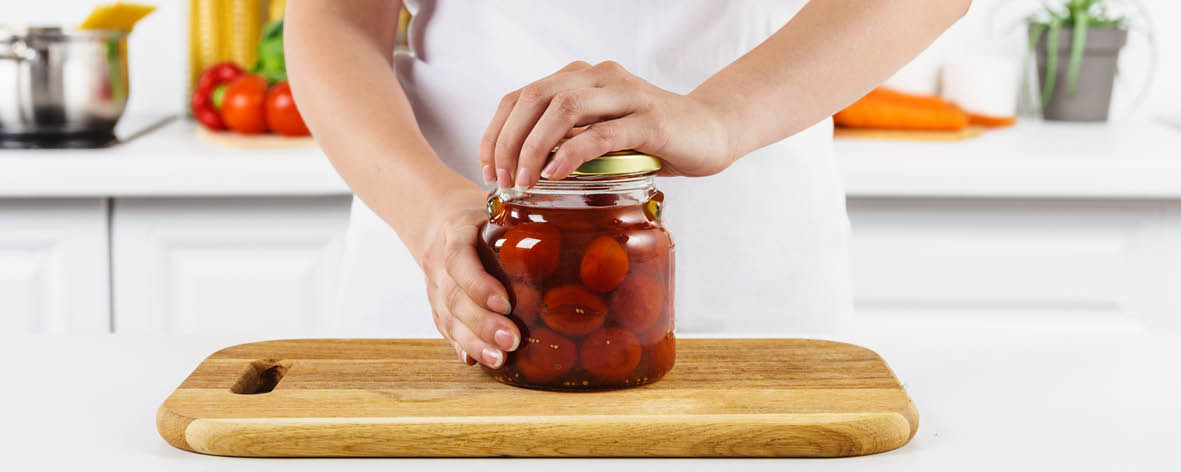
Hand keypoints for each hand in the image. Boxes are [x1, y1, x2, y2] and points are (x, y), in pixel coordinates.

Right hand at [419, 197, 519, 367]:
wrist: (437, 221)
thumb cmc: (479, 216)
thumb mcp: (497, 207)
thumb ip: (526, 221)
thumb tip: (583, 234)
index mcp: (455, 233)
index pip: (459, 260)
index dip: (479, 284)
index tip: (505, 303)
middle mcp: (439, 263)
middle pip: (455, 297)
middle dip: (483, 323)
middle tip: (512, 340)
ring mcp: (435, 287)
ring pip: (448, 318)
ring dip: (474, 342)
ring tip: (499, 358)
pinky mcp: (437, 306)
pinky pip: (446, 328)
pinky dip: (461, 346)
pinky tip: (478, 361)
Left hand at [479, 61, 736, 189]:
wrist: (714, 130)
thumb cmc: (654, 138)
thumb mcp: (602, 134)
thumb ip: (570, 139)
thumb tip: (524, 171)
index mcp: (583, 77)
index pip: (523, 95)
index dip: (497, 130)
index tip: (488, 167)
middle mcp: (600, 77)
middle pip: (535, 97)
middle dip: (508, 140)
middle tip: (502, 179)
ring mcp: (626, 95)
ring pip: (563, 108)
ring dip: (534, 145)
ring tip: (524, 179)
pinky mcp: (650, 120)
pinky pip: (601, 132)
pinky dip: (572, 153)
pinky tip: (555, 174)